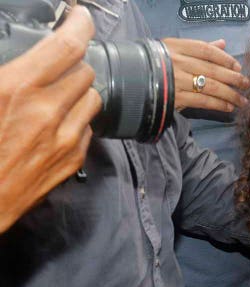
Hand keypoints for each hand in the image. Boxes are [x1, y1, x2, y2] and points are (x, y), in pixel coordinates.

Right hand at [0, 6, 100, 232]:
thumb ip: (6, 73)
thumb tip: (23, 60)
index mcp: (16, 88)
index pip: (67, 46)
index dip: (80, 24)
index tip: (80, 16)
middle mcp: (46, 111)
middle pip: (85, 71)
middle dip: (73, 62)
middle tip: (57, 64)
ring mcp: (63, 139)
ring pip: (93, 98)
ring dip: (79, 90)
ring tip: (58, 93)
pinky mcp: (71, 161)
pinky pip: (88, 127)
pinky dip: (77, 119)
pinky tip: (56, 123)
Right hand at [163, 38, 249, 111]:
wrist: (128, 82)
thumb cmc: (155, 64)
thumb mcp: (174, 50)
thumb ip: (200, 48)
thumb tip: (223, 44)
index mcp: (176, 46)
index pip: (207, 50)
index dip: (225, 58)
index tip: (238, 66)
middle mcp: (177, 62)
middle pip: (213, 70)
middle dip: (234, 79)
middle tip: (246, 85)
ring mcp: (176, 80)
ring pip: (211, 87)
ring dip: (231, 95)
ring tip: (242, 100)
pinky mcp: (176, 98)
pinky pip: (203, 101)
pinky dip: (219, 105)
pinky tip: (229, 107)